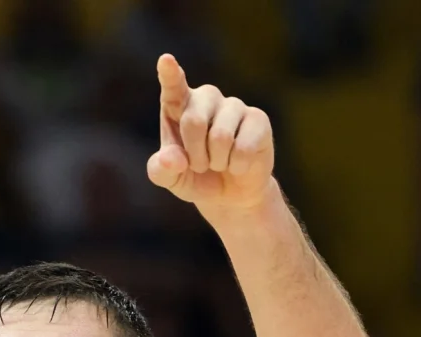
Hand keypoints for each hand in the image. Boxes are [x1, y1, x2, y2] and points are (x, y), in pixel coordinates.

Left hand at [147, 54, 275, 221]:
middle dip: (195, 154)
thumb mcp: (171, 178)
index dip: (169, 73)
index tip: (166, 60)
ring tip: (219, 163)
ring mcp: (234, 105)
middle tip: (199, 165)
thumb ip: (162, 170)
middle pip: (194, 121)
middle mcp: (206, 98)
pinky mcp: (258, 119)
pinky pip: (243, 147)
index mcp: (178, 105)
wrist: (230, 192)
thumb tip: (171, 158)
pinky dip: (237, 166)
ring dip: (216, 162)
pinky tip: (238, 164)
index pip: (173, 86)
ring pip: (220, 137)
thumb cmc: (195, 177)